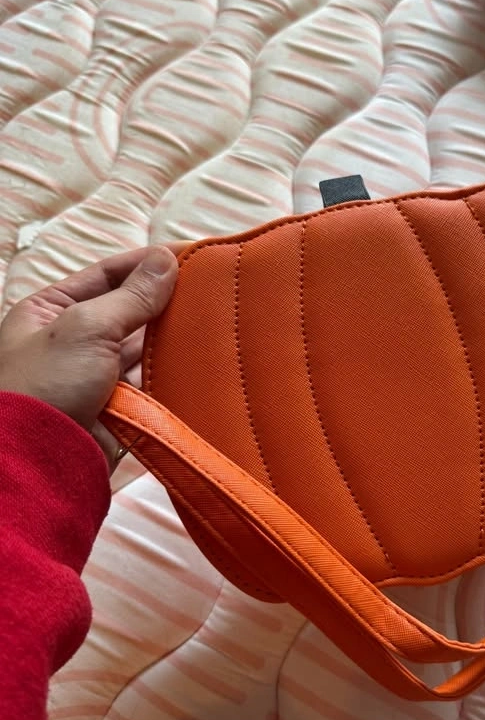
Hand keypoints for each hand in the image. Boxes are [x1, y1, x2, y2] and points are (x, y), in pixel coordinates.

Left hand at [0, 244, 187, 470]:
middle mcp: (71, 341)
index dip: (145, 264)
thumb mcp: (86, 327)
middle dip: (163, 301)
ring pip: (142, 349)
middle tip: (209, 288)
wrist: (37, 463)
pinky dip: (171, 374)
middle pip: (127, 311)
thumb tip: (166, 259)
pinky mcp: (116, 409)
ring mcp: (94, 376)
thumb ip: (132, 296)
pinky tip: (200, 360)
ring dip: (171, 338)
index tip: (187, 256)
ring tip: (212, 321)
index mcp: (49, 311)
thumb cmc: (46, 385)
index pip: (105, 276)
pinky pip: (150, 383)